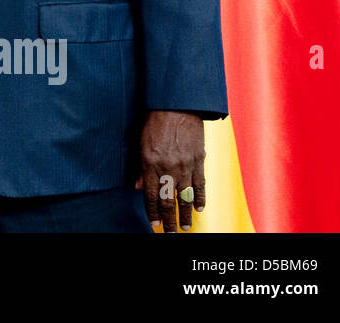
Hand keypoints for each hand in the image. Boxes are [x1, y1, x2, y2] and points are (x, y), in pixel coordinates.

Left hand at [135, 110, 205, 230]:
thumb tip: (139, 187)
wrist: (176, 106)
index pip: (152, 196)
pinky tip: (199, 209)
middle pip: (169, 200)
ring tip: (186, 226)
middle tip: (172, 232)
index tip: (156, 225)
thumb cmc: (154, 123)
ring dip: (186, 214)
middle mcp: (168, 167)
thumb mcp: (140, 144)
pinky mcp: (199, 160)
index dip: (153, 212)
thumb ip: (140, 168)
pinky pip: (200, 184)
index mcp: (151, 164)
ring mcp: (185, 165)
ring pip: (186, 196)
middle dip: (170, 219)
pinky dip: (200, 198)